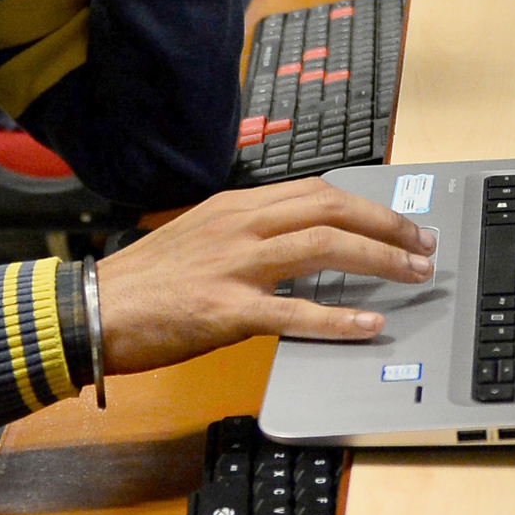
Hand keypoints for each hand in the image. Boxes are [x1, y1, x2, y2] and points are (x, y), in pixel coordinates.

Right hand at [94, 180, 438, 372]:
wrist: (92, 310)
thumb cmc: (145, 280)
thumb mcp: (200, 236)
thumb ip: (248, 234)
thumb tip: (300, 241)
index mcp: (235, 206)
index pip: (316, 190)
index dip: (365, 203)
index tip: (398, 220)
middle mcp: (240, 225)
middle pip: (329, 208)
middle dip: (385, 223)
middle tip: (422, 244)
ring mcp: (234, 266)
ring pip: (322, 247)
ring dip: (379, 259)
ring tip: (414, 274)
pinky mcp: (226, 311)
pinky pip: (293, 311)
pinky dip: (338, 318)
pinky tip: (369, 325)